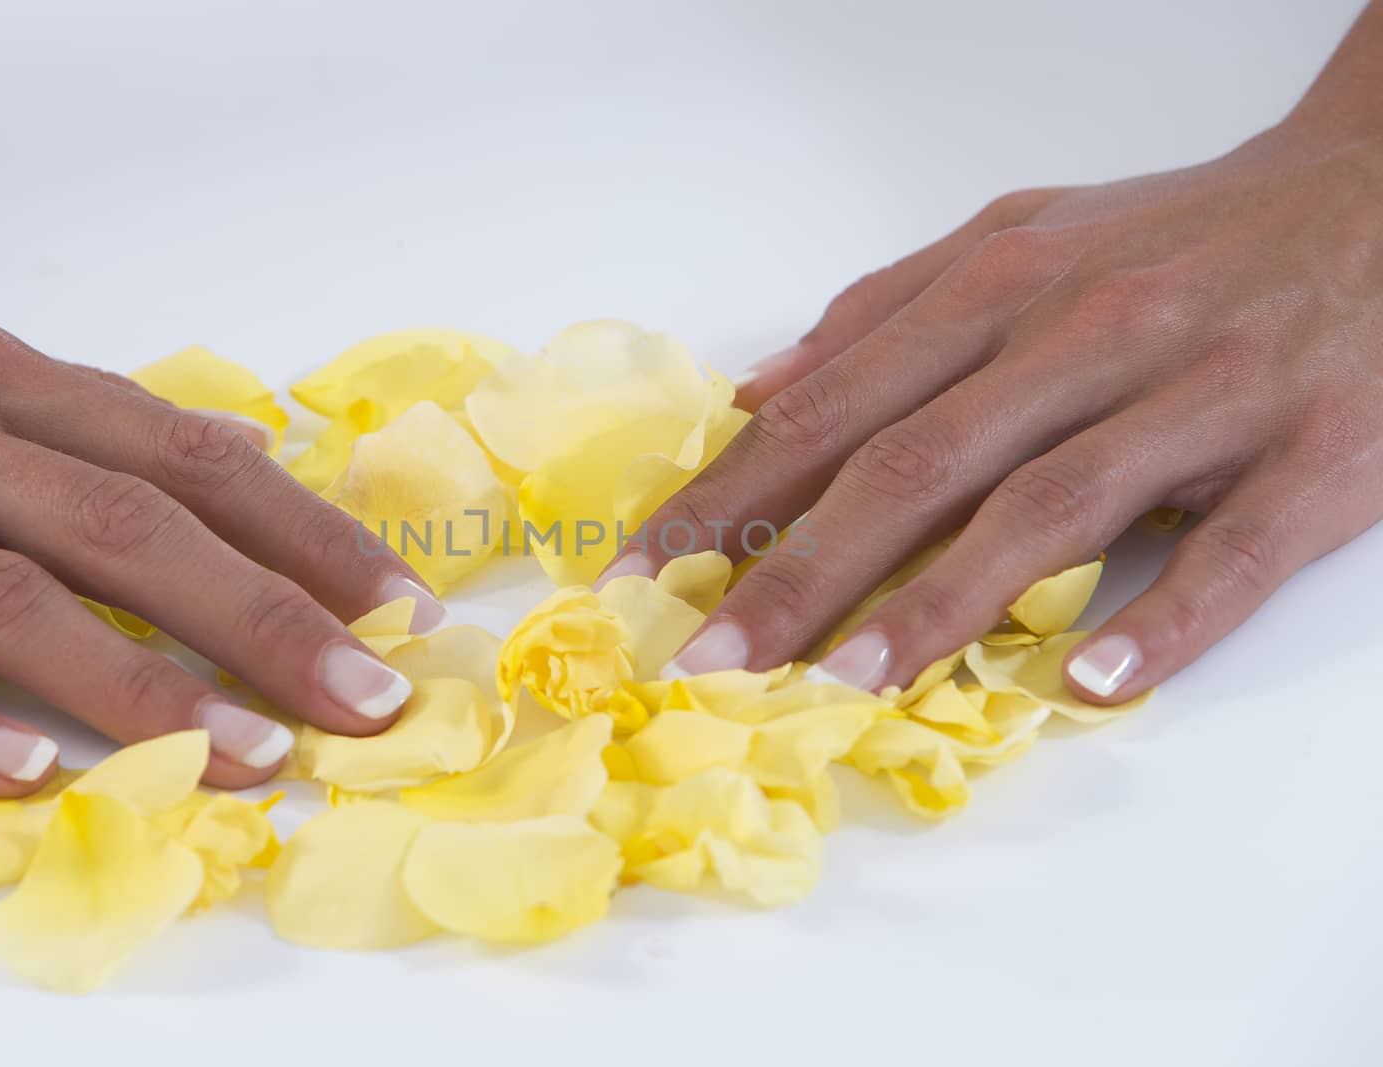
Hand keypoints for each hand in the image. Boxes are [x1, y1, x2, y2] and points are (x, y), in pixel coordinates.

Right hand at [0, 303, 440, 793]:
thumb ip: (66, 441)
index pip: (189, 457)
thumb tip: (233, 510)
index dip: (305, 533)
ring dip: (142, 685)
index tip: (398, 606)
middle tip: (367, 700)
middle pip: (129, 528)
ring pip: (5, 599)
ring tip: (253, 755)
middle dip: (267, 618)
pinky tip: (27, 777)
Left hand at [610, 5, 1382, 701]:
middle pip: (916, 465)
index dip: (729, 495)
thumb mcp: (1020, 239)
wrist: (1380, 197)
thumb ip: (886, 312)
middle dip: (797, 570)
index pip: (834, 409)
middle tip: (711, 656)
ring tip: (847, 682)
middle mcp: (1086, 337)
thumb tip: (761, 389)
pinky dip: (1157, 622)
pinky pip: (1227, 554)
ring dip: (940, 606)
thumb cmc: (1177, 239)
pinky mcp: (1310, 458)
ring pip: (1049, 509)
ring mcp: (1200, 395)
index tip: (645, 572)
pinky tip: (1084, 689)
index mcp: (1001, 289)